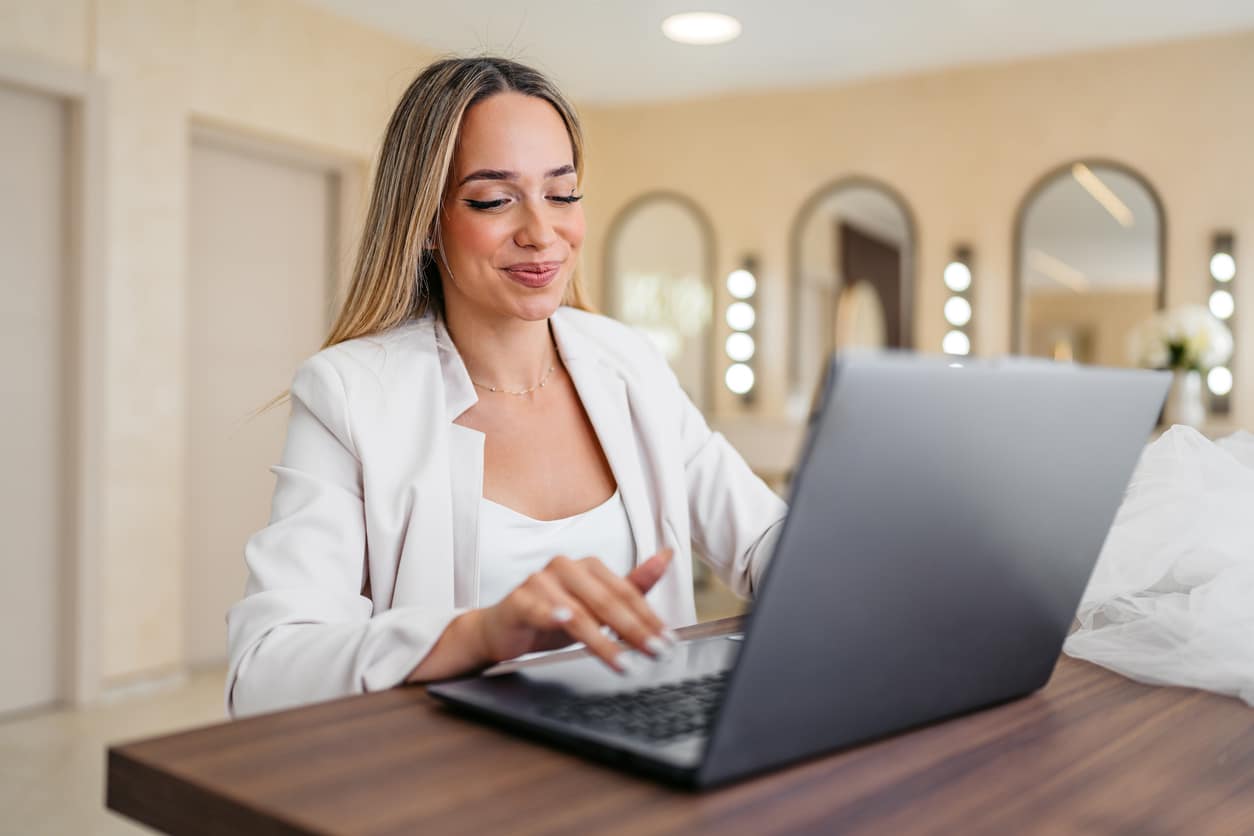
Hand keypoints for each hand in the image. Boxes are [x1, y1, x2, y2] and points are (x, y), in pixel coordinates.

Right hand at [476, 548, 675, 672]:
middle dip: (634, 631)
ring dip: (602, 640)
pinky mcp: (518, 600)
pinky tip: (562, 621)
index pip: (626, 593)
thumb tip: (667, 555)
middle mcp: (566, 567)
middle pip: (607, 602)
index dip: (649, 617)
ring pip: (578, 612)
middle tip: (655, 653)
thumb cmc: (552, 615)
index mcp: (588, 566)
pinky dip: (550, 614)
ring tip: (622, 662)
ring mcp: (540, 581)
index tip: (668, 641)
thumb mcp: (596, 606)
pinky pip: (536, 608)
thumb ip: (631, 586)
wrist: (502, 629)